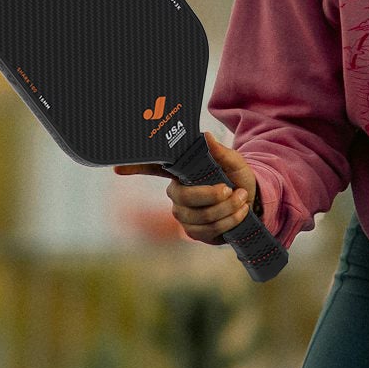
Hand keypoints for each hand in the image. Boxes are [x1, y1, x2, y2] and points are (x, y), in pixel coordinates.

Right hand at [118, 134, 259, 244]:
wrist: (251, 203)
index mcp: (182, 172)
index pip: (154, 168)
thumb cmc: (237, 178)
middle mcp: (177, 192)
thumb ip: (221, 152)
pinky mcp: (193, 231)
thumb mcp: (234, 162)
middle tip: (231, 190)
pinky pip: (208, 229)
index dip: (135, 167)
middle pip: (183, 197)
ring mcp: (183, 213)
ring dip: (227, 209)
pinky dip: (229, 220)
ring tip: (241, 198)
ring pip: (200, 216)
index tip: (117, 167)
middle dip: (210, 195)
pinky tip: (239, 212)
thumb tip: (206, 136)